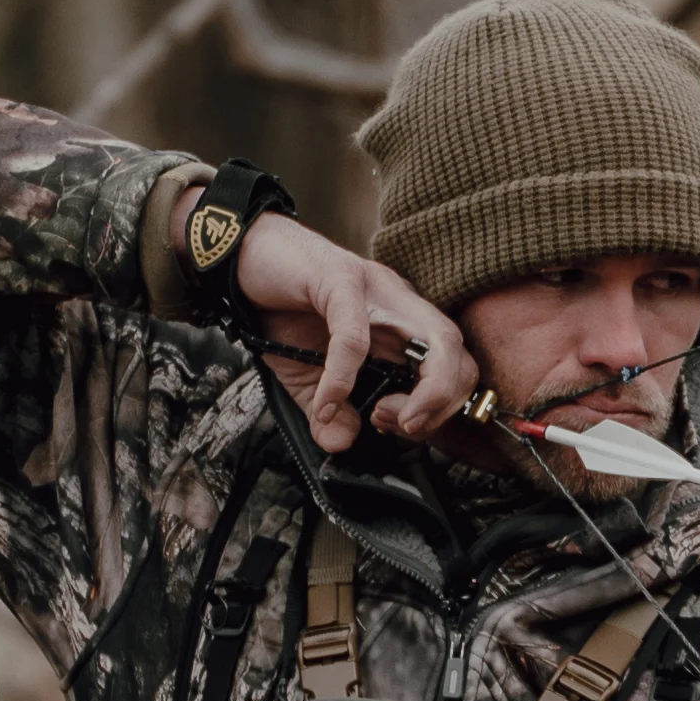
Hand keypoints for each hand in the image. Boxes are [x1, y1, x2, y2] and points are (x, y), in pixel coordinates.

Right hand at [173, 185, 478, 452]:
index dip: (445, 407)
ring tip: (384, 418)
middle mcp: (400, 304)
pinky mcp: (340, 278)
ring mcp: (376, 288)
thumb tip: (340, 443)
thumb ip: (327, 411)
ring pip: (436, 339)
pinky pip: (356, 334)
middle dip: (445, 402)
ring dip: (425, 390)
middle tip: (404, 426)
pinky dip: (345, 376)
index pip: (455, 366)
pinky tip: (329, 401)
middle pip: (458, 353)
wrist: (241, 257)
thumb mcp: (307, 375)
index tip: (405, 429)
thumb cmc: (282, 309)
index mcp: (403, 325)